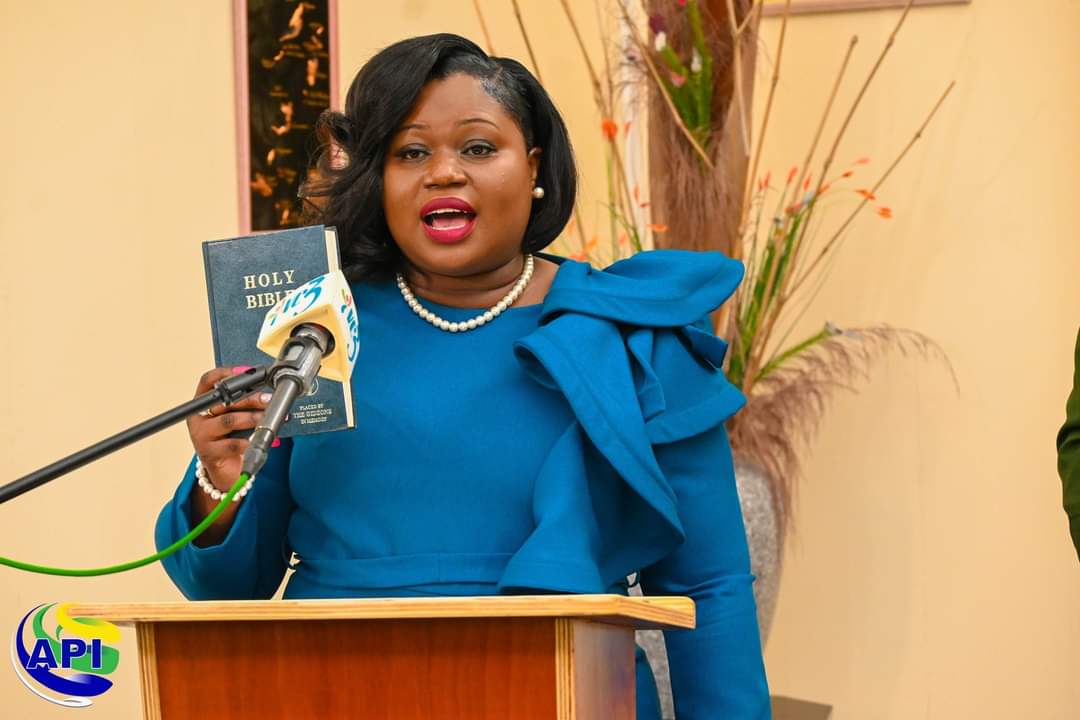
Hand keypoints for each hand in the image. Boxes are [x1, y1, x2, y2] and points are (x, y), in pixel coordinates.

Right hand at [187, 367, 270, 490]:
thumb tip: (267, 391)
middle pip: (223, 400)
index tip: (247, 372)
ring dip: (252, 418)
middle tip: (269, 399)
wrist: (225, 469)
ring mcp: (201, 435)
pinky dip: (248, 441)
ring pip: (228, 421)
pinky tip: (258, 440)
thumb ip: (243, 403)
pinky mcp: (209, 453)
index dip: (226, 373)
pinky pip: (232, 444)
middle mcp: (198, 417)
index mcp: (202, 403)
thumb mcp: (235, 417)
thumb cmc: (231, 438)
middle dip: (250, 398)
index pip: (207, 381)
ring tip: (268, 419)